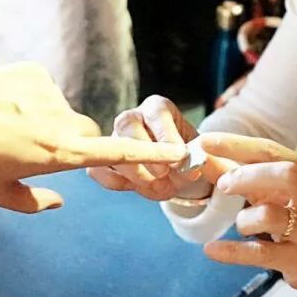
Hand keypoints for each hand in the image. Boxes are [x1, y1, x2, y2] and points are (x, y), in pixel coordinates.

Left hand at [0, 46, 187, 212]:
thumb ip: (31, 201)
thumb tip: (57, 200)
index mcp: (56, 154)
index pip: (113, 155)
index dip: (147, 156)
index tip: (179, 153)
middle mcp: (60, 121)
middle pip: (85, 132)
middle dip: (70, 143)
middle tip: (29, 151)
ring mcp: (48, 93)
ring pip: (60, 111)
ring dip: (43, 120)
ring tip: (1, 126)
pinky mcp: (34, 72)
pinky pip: (43, 90)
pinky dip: (29, 99)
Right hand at [87, 95, 204, 200]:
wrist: (176, 169)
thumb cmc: (187, 155)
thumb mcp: (198, 153)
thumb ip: (196, 158)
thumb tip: (189, 168)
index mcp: (157, 108)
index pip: (157, 113)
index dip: (168, 136)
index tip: (181, 158)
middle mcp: (133, 117)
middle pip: (127, 125)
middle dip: (145, 153)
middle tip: (164, 174)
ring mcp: (114, 137)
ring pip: (112, 148)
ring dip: (135, 173)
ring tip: (159, 189)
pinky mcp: (103, 158)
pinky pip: (98, 169)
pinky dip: (117, 183)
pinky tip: (138, 189)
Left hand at [196, 132, 296, 293]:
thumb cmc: (296, 216)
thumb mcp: (274, 191)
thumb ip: (243, 175)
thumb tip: (204, 160)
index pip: (271, 151)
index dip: (236, 145)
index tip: (206, 142)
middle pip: (286, 174)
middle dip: (248, 175)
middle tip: (223, 185)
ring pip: (271, 215)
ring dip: (245, 219)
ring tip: (241, 225)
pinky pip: (261, 254)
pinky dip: (232, 251)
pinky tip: (212, 249)